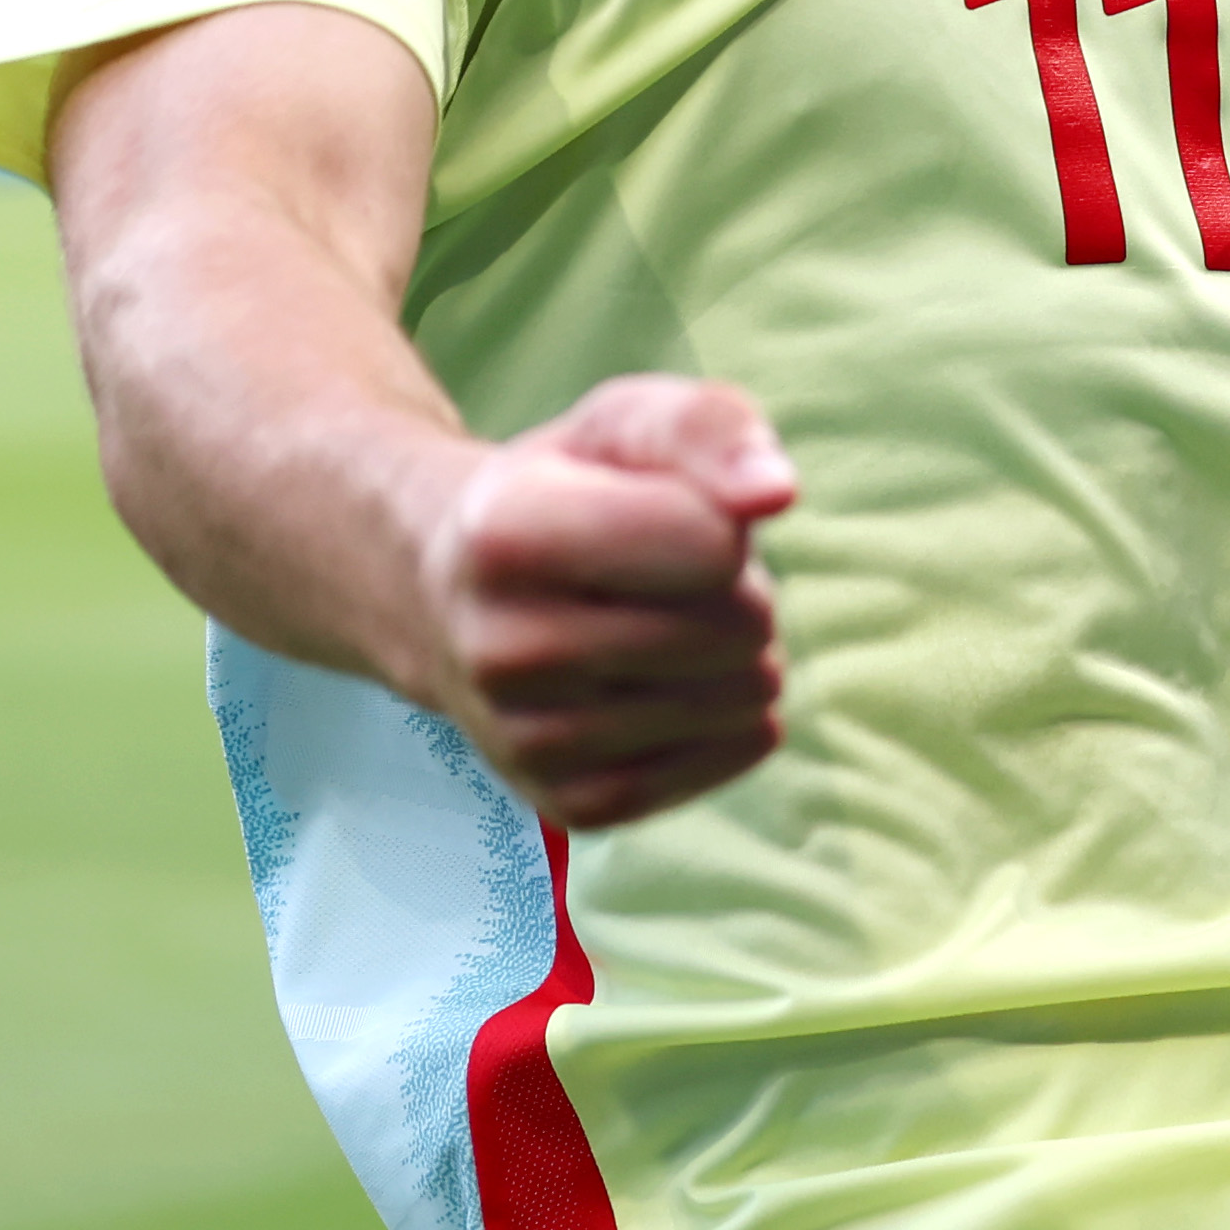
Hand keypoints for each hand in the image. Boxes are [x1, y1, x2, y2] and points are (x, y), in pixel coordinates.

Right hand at [410, 373, 799, 828]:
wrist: (455, 597)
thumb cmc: (566, 492)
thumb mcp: (625, 423)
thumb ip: (709, 428)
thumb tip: (775, 491)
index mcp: (504, 532)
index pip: (710, 544)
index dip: (723, 520)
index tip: (670, 513)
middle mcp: (501, 648)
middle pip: (737, 626)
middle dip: (739, 588)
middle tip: (672, 576)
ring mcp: (528, 741)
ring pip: (744, 696)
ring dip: (741, 653)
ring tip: (670, 624)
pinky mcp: (571, 806)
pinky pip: (728, 757)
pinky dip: (737, 716)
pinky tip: (683, 684)